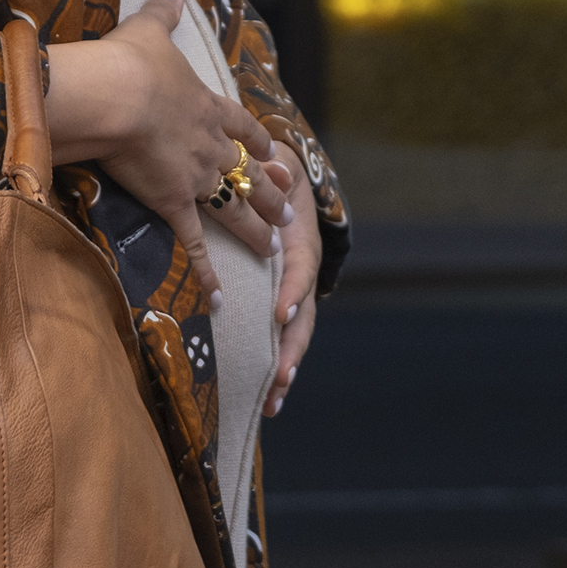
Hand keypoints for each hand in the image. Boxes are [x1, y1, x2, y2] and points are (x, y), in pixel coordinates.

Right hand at [48, 0, 296, 303]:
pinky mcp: (175, 202)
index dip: (260, 142)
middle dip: (270, 193)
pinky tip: (220, 296)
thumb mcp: (148, 29)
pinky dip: (208, 272)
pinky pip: (196, 243)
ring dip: (257, 230)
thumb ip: (162, 12)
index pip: (243, 126)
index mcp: (207, 105)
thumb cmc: (128, 61)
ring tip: (275, 249)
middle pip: (249, 172)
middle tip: (290, 210)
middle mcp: (211, 143)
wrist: (116, 95)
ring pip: (237, 208)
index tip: (277, 155)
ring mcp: (197, 176)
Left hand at [266, 166, 318, 417]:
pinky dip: (273, 367)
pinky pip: (278, 338)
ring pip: (294, 336)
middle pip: (303, 316)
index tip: (279, 312)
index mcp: (302, 243)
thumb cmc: (275, 176)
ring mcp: (293, 294)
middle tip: (280, 376)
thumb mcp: (278, 165)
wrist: (282, 185)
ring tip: (272, 402)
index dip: (292, 291)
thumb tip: (275, 168)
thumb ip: (276, 170)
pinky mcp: (277, 305)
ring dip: (285, 369)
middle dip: (292, 348)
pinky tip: (263, 400)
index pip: (300, 270)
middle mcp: (301, 275)